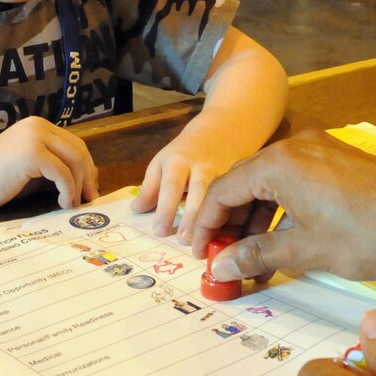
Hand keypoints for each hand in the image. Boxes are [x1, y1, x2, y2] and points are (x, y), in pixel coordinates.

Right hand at [0, 116, 98, 211]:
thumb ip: (54, 169)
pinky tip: (63, 204)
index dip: (87, 168)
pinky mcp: (32, 152)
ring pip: (75, 160)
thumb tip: (86, 182)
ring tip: (74, 205)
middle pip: (79, 150)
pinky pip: (63, 173)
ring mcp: (35, 136)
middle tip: (91, 200)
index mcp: (38, 127)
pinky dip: (68, 191)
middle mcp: (39, 126)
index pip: (74, 144)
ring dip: (79, 186)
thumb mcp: (31, 171)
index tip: (90, 190)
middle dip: (88, 177)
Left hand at [130, 117, 254, 237]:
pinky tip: (226, 235)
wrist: (219, 133)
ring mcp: (224, 172)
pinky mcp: (239, 180)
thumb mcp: (162, 163)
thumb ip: (150, 188)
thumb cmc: (183, 154)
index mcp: (179, 161)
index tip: (160, 231)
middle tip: (184, 240)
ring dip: (212, 219)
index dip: (166, 208)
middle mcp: (202, 166)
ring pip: (219, 196)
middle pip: (198, 190)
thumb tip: (137, 210)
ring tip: (205, 242)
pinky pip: (235, 199)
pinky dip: (230, 218)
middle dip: (193, 215)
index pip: (171, 185)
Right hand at [188, 129, 375, 280]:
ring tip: (251, 257)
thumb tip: (220, 266)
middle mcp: (296, 147)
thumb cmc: (371, 234)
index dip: (206, 224)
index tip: (198, 254)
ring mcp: (320, 149)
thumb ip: (257, 255)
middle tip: (222, 258)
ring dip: (256, 217)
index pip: (224, 189)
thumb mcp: (307, 250)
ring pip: (271, 182)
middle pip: (245, 182)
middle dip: (230, 221)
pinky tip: (283, 239)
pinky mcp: (338, 159)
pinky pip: (296, 180)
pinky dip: (283, 208)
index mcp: (281, 163)